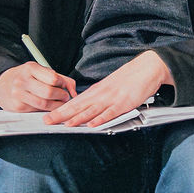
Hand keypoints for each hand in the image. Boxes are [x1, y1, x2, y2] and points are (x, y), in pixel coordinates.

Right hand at [0, 61, 76, 112]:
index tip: (65, 87)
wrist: (2, 85)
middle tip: (65, 97)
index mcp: (30, 68)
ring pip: (44, 104)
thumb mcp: (40, 71)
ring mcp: (18, 94)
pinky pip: (37, 111)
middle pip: (49, 92)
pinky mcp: (17, 106)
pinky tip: (48, 107)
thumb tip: (74, 91)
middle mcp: (23, 80)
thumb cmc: (26, 77)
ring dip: (57, 106)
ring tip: (59, 103)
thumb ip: (60, 78)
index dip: (63, 84)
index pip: (53, 78)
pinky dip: (47, 111)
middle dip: (62, 96)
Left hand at [47, 50, 169, 126]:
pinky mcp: (124, 103)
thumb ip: (98, 98)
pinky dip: (101, 119)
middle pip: (78, 106)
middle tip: (47, 121)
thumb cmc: (129, 78)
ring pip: (91, 110)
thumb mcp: (109, 87)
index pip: (74, 102)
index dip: (60, 110)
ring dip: (77, 118)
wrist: (146, 68)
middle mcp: (101, 94)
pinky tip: (93, 124)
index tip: (47, 116)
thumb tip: (85, 108)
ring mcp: (112, 99)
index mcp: (96, 91)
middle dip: (62, 115)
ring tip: (65, 124)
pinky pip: (110, 112)